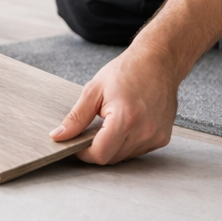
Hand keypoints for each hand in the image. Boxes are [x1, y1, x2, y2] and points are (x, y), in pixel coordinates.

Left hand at [49, 46, 181, 163]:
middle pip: (111, 158)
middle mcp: (144, 131)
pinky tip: (128, 124)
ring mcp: (155, 136)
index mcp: (124, 118)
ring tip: (113, 122)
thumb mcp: (94, 90)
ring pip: (124, 157)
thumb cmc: (126, 71)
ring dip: (114, 146)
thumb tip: (59, 136)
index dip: (84, 152)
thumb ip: (76, 117)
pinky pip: (138, 151)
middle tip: (95, 128)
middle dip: (98, 148)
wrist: (158, 62)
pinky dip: (128, 143)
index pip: (100, 154)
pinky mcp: (162, 138)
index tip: (79, 142)